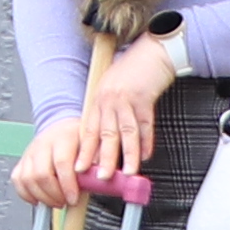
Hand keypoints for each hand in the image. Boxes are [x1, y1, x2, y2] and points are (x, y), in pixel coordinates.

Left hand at [11, 38, 176, 205]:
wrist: (150, 53)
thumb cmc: (130, 73)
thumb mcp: (111, 91)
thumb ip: (107, 115)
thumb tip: (107, 145)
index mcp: (98, 101)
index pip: (89, 131)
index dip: (85, 151)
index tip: (79, 169)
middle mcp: (109, 101)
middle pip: (106, 134)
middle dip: (104, 158)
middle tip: (102, 177)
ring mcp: (127, 100)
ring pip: (126, 132)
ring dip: (127, 154)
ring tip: (128, 172)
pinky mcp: (146, 98)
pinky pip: (146, 124)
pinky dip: (146, 141)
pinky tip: (145, 155)